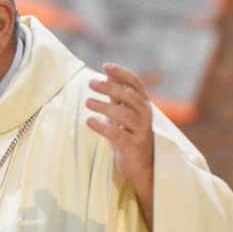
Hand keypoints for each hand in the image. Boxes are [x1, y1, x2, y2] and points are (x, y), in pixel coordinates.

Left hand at [86, 63, 154, 229]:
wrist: (140, 165)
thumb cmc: (129, 135)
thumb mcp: (123, 113)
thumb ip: (116, 96)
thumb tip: (105, 74)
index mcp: (143, 104)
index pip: (136, 83)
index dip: (121, 73)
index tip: (105, 66)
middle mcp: (145, 115)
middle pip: (130, 96)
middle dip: (110, 87)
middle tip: (91, 83)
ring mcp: (141, 131)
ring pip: (124, 114)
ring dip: (104, 106)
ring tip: (87, 102)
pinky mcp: (133, 146)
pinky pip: (117, 134)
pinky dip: (102, 127)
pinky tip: (89, 122)